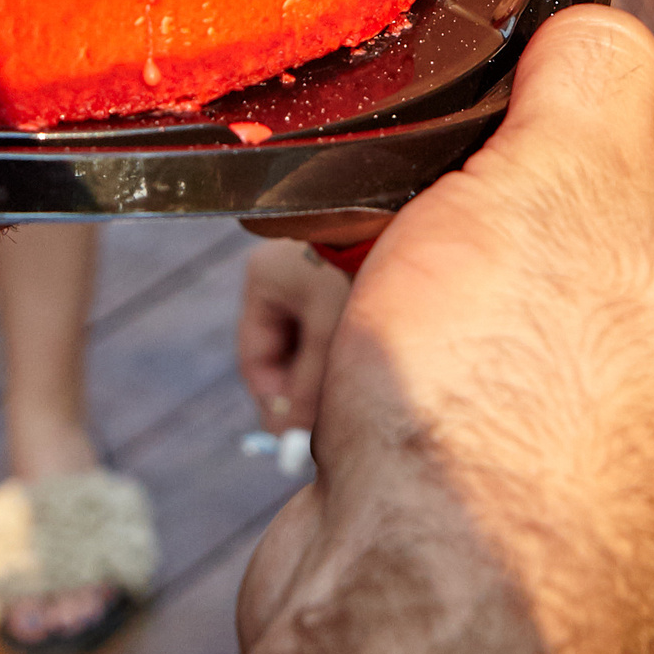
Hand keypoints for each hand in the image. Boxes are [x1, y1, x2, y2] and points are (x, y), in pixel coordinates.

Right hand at [196, 8, 653, 653]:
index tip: (500, 167)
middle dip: (441, 231)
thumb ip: (596, 74)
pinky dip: (353, 374)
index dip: (560, 157)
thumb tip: (598, 36)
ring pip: (456, 308)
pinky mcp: (473, 510)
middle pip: (538, 243)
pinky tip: (333, 395)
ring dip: (377, 295)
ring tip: (361, 328)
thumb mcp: (568, 172)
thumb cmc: (511, 410)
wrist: (405, 609)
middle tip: (411, 244)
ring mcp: (576, 474)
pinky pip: (409, 389)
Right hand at [237, 237, 350, 430]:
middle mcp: (280, 276)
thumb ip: (309, 387)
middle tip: (324, 427)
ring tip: (350, 390)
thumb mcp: (330, 331)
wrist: (399, 216)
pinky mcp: (338, 279)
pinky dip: (340, 351)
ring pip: (308, 344)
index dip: (273, 402)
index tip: (294, 437)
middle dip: (302, 391)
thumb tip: (292, 436)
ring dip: (324, 372)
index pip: (254, 358)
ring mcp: (309, 277)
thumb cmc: (359, 266)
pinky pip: (329, 329)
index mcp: (262, 280)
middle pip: (282, 354)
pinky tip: (363, 362)